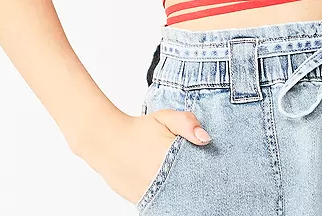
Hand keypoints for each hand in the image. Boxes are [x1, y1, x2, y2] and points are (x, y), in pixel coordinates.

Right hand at [77, 107, 211, 205]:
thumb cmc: (139, 128)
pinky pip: (164, 203)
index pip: (200, 169)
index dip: (209, 169)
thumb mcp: (164, 117)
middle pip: (191, 187)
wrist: (107, 142)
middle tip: (199, 176)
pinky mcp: (143, 201)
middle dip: (198, 182)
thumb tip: (206, 138)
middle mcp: (162, 177)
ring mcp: (152, 192)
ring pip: (178, 197)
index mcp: (171, 155)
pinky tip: (172, 187)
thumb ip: (186, 122)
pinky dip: (171, 197)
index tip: (214, 167)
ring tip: (184, 180)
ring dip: (184, 191)